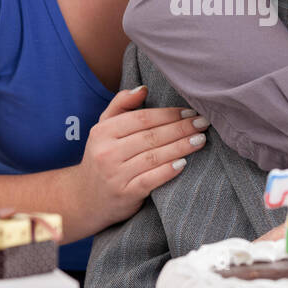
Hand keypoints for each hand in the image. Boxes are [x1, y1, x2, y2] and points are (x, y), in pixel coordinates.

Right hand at [70, 84, 209, 226]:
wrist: (85, 199)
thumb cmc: (101, 157)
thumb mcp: (103, 129)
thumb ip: (121, 105)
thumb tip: (143, 89)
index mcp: (103, 132)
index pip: (141, 118)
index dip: (168, 114)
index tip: (190, 112)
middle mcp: (107, 152)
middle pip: (151, 136)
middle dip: (181, 128)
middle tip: (203, 123)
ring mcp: (115, 175)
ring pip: (154, 157)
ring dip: (181, 147)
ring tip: (200, 140)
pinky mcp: (125, 194)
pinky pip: (150, 180)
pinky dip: (168, 171)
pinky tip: (184, 164)